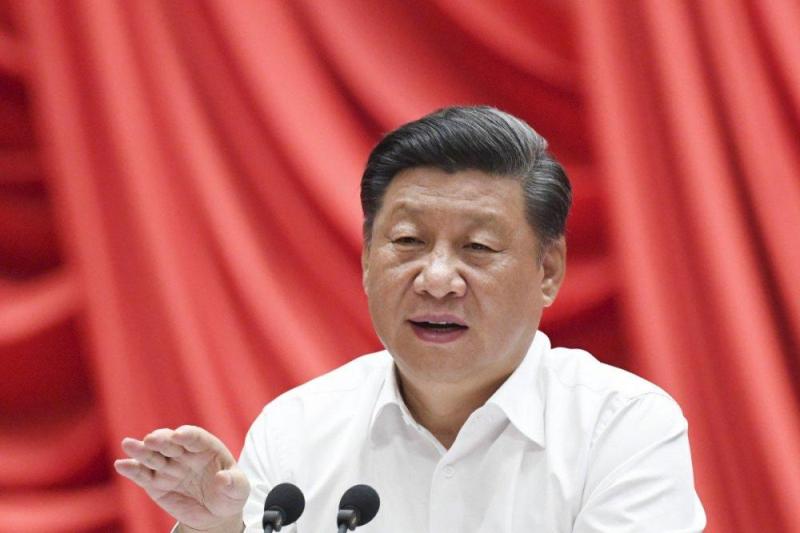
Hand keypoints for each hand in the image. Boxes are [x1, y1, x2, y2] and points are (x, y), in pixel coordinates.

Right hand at [114, 425, 248, 531]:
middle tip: (152, 440)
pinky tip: (121, 464)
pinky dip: (132, 469)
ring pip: (153, 455)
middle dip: (162, 440)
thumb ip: (234, 483)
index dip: (187, 435)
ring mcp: (169, 467)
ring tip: (129, 444)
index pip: (195, 437)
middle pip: (170, 443)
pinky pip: (143, 475)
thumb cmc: (229, 495)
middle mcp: (184, 453)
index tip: (179, 435)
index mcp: (206, 448)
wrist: (215, 515)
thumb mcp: (239, 490)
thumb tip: (222, 478)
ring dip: (141, 450)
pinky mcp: (155, 483)